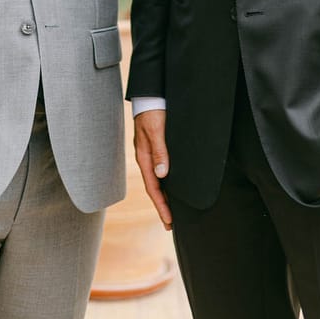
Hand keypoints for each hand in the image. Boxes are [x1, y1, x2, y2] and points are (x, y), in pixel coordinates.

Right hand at [133, 109, 172, 229]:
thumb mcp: (156, 130)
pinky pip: (162, 170)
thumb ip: (160, 151)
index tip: (169, 221)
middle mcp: (147, 158)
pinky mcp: (158, 147)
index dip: (161, 205)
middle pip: (154, 187)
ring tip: (174, 211)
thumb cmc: (153, 110)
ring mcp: (152, 153)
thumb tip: (162, 174)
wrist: (152, 93)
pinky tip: (175, 186)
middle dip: (162, 206)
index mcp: (144, 157)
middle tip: (170, 224)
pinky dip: (167, 182)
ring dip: (165, 195)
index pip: (153, 187)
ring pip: (158, 180)